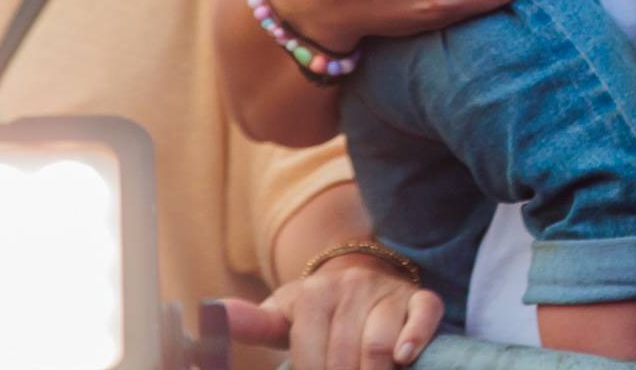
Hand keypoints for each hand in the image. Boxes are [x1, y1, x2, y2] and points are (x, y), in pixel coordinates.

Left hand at [216, 255, 442, 369]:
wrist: (362, 277)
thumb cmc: (317, 311)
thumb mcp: (283, 316)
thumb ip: (251, 322)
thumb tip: (213, 312)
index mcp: (311, 294)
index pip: (310, 356)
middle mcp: (350, 287)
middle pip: (344, 357)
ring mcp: (386, 292)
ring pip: (379, 345)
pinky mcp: (419, 298)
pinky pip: (422, 317)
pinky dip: (414, 339)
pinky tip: (403, 358)